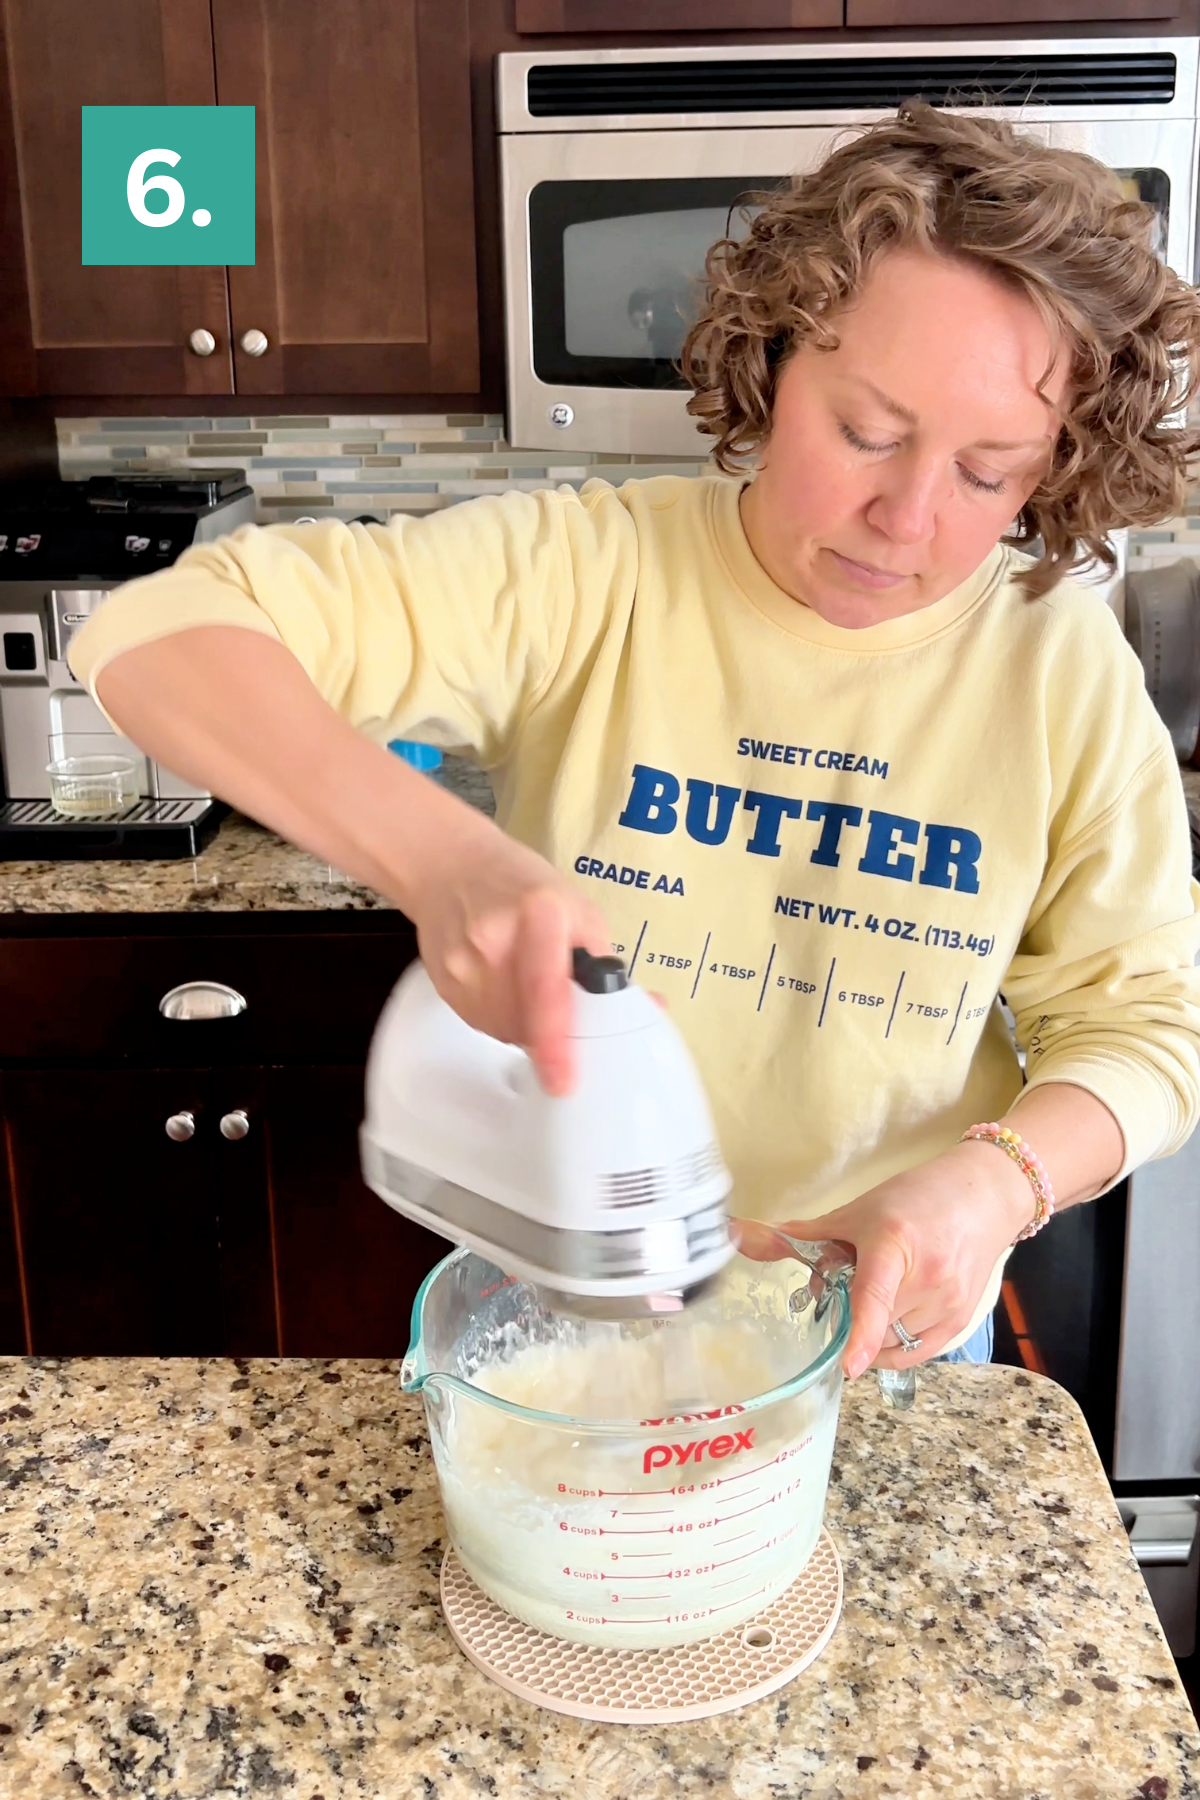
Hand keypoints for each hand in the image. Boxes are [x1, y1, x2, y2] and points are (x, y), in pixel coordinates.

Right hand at [406, 812, 611, 1095]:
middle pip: (528, 1021)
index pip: (546, 988)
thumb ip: (602, 962)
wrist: (451, 868)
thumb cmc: (522, 885)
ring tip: (527, 984)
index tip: (563, 1080)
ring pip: (506, 1030)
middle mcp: (493, 941)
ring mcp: (462, 967)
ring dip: (528, 1025)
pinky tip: (503, 984)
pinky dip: (504, 1017)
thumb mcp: (577, 907)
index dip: (555, 1041)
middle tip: (563, 1005)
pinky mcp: (444, 985)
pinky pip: (484, 1024)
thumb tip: (647, 1009)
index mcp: (538, 913)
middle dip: (556, 1030)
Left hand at [774, 1140, 1035, 1377]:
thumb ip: (802, 1235)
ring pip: (893, 1344)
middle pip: (873, 1325)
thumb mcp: (857, 1211)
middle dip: (850, 1318)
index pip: (876, 1295)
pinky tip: (891, 1318)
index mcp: (894, 1243)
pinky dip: (894, 1346)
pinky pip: (916, 1353)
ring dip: (874, 1333)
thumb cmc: (914, 1199)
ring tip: (878, 1295)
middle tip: (848, 1288)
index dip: (863, 1334)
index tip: (848, 1366)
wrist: (983, 1196)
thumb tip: (737, 1238)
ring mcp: (948, 1303)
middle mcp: (927, 1277)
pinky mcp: (961, 1320)